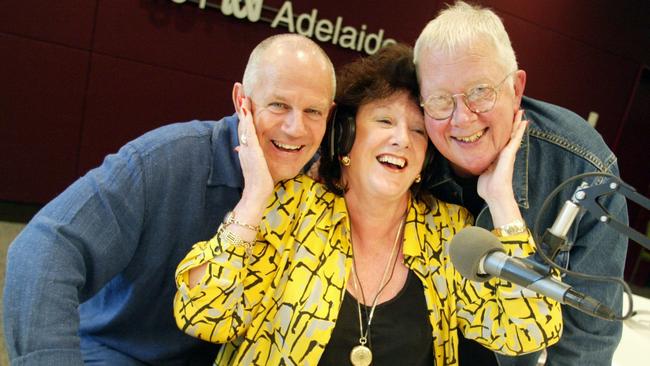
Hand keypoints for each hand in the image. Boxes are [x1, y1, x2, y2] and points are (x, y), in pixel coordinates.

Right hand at [236, 97, 273, 206]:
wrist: (257, 192)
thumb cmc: (259, 181)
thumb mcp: (254, 164)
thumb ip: (249, 155)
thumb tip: (240, 149)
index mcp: (246, 147)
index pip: (245, 125)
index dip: (243, 111)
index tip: (243, 97)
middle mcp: (245, 144)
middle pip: (241, 119)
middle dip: (239, 103)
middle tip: (238, 87)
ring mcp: (247, 146)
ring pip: (244, 122)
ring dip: (241, 106)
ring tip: (241, 91)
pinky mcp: (251, 149)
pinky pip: (248, 130)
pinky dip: (246, 118)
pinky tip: (246, 107)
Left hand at [477, 110, 526, 225]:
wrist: (495, 194)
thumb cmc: (488, 187)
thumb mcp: (483, 172)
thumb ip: (483, 165)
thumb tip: (479, 163)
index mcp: (497, 157)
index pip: (501, 140)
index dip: (504, 131)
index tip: (504, 120)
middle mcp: (504, 154)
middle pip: (509, 135)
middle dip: (512, 123)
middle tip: (516, 111)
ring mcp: (508, 154)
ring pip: (513, 135)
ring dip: (517, 123)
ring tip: (520, 112)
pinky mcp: (509, 155)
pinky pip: (515, 139)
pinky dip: (519, 130)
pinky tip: (523, 122)